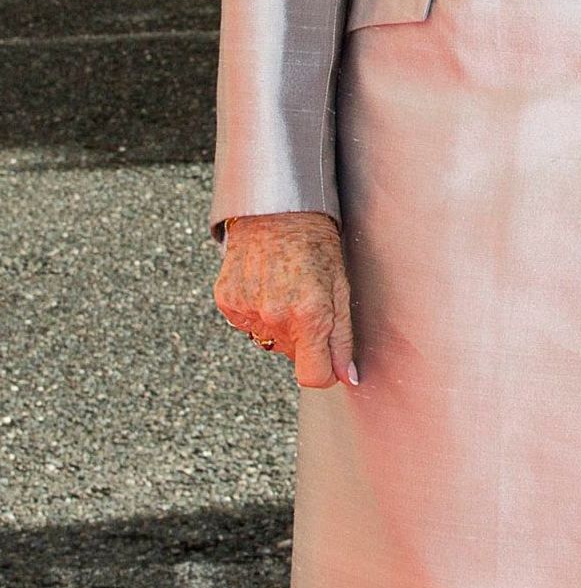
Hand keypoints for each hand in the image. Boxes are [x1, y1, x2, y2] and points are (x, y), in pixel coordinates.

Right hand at [214, 211, 356, 388]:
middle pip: (292, 355)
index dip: (324, 373)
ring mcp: (247, 310)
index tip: (329, 362)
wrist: (278, 211)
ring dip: (280, 325)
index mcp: (310, 315)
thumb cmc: (317, 244)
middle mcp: (275, 317)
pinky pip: (247, 324)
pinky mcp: (227, 301)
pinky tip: (266, 284)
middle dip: (304, 338)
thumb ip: (343, 338)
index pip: (312, 376)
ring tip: (287, 288)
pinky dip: (257, 311)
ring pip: (269, 340)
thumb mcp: (342, 287)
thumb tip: (347, 377)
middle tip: (309, 300)